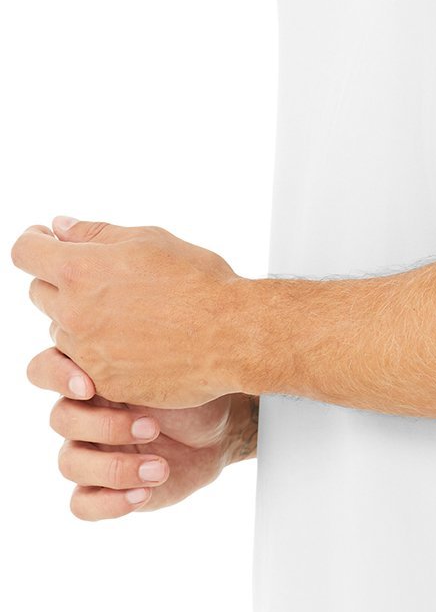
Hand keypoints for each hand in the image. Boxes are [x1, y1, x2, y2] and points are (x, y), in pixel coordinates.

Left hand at [10, 218, 244, 406]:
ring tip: (131, 315)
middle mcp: (74, 314)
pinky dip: (104, 353)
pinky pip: (86, 364)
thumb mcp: (149, 241)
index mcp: (80, 271)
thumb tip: (60, 228)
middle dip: (62, 282)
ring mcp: (87, 353)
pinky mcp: (106, 383)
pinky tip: (140, 342)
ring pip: (63, 331)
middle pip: (39, 293)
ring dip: (82, 321)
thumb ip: (95, 234)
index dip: (35, 244)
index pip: (25, 252)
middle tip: (103, 281)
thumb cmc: (199, 284)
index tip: (47, 244)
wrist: (234, 337)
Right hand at [26, 346, 258, 520]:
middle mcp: (84, 413)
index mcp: (91, 375)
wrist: (222, 426)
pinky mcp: (105, 487)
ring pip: (69, 463)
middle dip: (105, 425)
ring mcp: (92, 451)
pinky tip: (144, 492)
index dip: (57, 377)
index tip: (91, 385)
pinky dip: (109, 502)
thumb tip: (130, 330)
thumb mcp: (176, 361)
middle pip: (60, 419)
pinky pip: (82, 503)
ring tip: (160, 466)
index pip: (45, 370)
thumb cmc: (195, 385)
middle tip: (152, 426)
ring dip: (114, 467)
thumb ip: (144, 348)